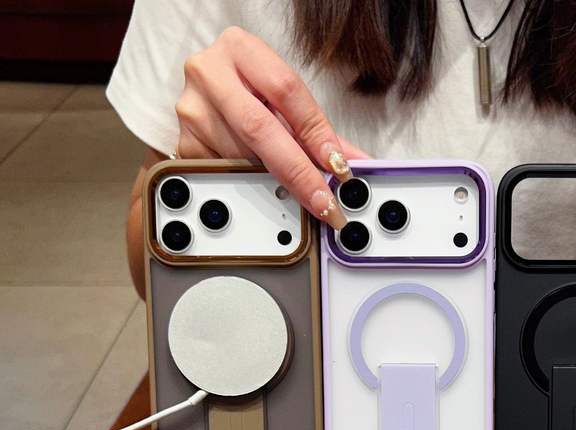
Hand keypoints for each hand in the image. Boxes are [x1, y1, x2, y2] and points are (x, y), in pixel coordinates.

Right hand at [175, 26, 366, 227]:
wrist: (209, 87)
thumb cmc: (251, 90)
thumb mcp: (284, 101)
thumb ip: (319, 131)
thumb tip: (356, 164)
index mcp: (240, 49)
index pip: (286, 91)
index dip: (316, 132)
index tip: (337, 165)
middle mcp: (209, 72)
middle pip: (260, 128)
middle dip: (298, 170)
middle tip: (323, 199)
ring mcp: (192, 108)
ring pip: (242, 156)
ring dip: (273, 179)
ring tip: (292, 188)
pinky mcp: (184, 142)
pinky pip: (225, 172)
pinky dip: (249, 183)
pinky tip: (259, 181)